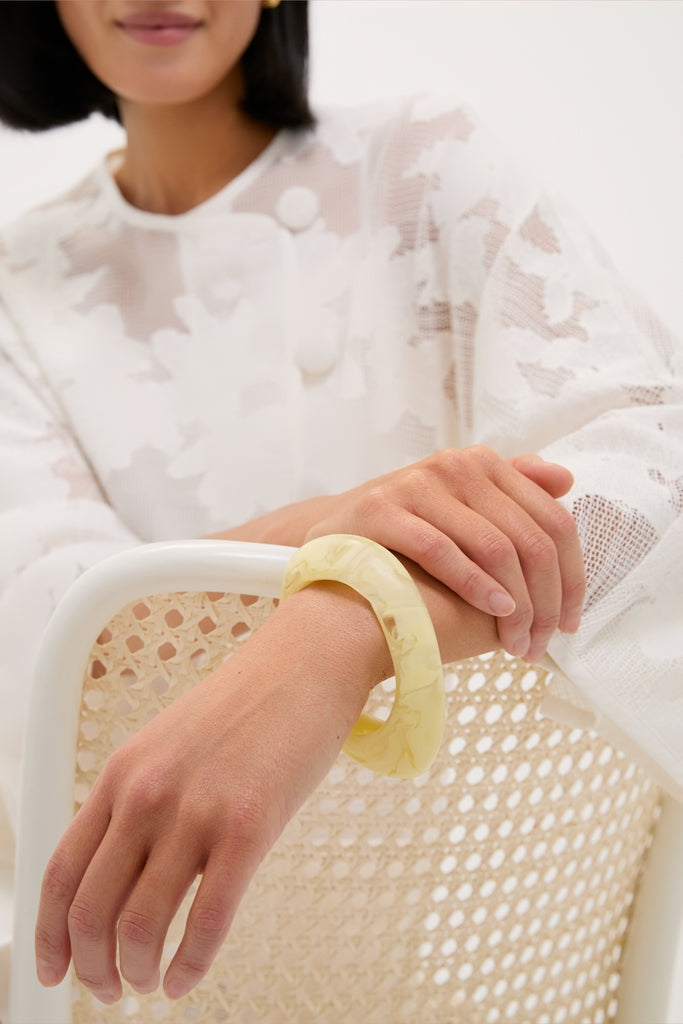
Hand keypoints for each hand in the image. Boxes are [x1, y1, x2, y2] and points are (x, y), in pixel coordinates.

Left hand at [35, 584, 382, 1002]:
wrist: (303, 666)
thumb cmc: (244, 707)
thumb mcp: (167, 745)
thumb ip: (138, 801)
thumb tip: (121, 873)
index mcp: (121, 774)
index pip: (62, 871)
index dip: (49, 934)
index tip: (52, 968)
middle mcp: (147, 795)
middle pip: (92, 911)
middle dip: (95, 967)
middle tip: (110, 989)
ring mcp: (196, 812)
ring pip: (140, 926)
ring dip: (137, 973)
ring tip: (148, 984)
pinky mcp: (249, 827)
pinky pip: (206, 923)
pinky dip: (190, 966)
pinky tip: (188, 977)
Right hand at [303, 446, 584, 663]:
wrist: (332, 550)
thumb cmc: (407, 542)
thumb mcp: (462, 512)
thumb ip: (512, 495)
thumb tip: (566, 480)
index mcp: (480, 463)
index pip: (552, 520)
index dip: (572, 576)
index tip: (572, 621)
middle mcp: (452, 465)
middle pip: (530, 537)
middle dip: (546, 599)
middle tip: (545, 642)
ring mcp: (414, 484)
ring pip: (494, 546)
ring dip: (517, 605)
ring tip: (519, 641)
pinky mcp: (380, 509)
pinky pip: (441, 550)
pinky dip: (474, 586)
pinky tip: (493, 614)